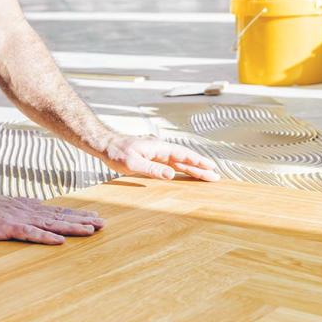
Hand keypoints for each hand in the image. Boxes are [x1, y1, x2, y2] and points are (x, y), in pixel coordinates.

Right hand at [0, 192, 104, 244]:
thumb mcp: (10, 206)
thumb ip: (26, 208)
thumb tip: (41, 208)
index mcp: (30, 208)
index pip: (59, 212)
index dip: (78, 215)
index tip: (95, 217)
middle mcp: (29, 212)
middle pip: (61, 216)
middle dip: (83, 220)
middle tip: (103, 223)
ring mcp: (20, 219)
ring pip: (51, 224)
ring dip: (72, 227)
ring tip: (91, 230)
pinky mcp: (9, 228)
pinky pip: (30, 234)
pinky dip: (46, 237)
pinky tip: (59, 241)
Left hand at [103, 134, 219, 181]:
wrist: (105, 145)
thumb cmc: (116, 153)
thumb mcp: (132, 164)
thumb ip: (152, 169)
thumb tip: (171, 174)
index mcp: (159, 148)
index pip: (182, 155)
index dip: (197, 161)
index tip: (210, 167)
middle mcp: (161, 149)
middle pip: (184, 158)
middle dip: (200, 167)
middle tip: (215, 176)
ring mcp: (157, 153)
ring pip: (179, 162)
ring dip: (193, 168)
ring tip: (207, 176)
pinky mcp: (153, 158)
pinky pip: (172, 164)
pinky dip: (182, 169)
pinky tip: (188, 173)